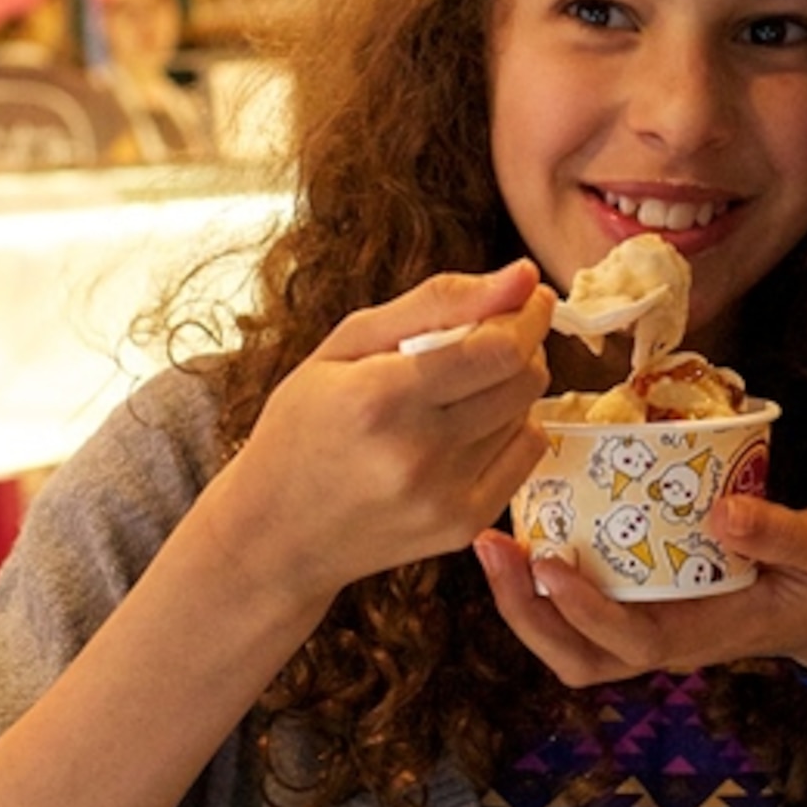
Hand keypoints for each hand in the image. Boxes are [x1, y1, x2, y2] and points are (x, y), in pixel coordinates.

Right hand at [197, 260, 555, 611]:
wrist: (277, 530)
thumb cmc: (302, 427)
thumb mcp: (345, 343)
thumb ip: (437, 302)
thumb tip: (522, 276)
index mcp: (381, 397)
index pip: (497, 348)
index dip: (528, 314)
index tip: (530, 295)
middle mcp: (418, 453)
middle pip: (523, 379)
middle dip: (522, 344)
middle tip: (490, 335)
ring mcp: (444, 496)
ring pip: (528, 414)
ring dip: (510, 388)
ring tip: (459, 388)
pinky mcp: (461, 525)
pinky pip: (526, 457)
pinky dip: (512, 430)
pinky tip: (468, 427)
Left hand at [469, 493, 806, 688]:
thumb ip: (784, 532)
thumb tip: (723, 512)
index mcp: (706, 635)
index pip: (628, 642)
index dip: (583, 610)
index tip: (550, 563)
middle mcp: (669, 640)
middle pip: (578, 656)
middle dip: (527, 612)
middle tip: (492, 548)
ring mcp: (656, 626)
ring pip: (571, 642)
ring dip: (526, 602)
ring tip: (496, 544)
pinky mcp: (651, 603)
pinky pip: (586, 606)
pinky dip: (550, 581)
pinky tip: (534, 528)